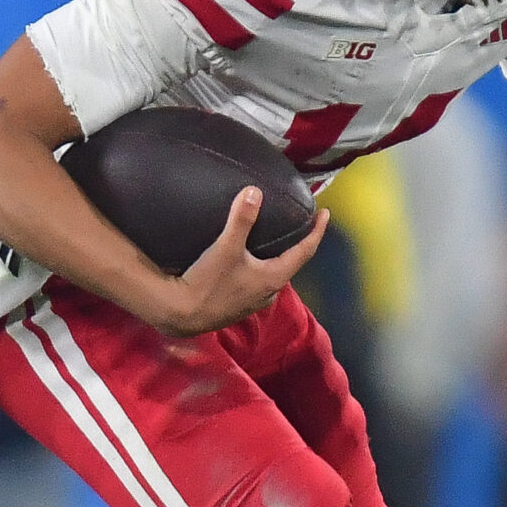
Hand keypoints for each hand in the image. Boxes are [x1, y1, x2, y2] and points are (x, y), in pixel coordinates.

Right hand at [147, 187, 328, 337]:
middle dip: (297, 244)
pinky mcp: (238, 305)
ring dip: (277, 257)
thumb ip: (242, 219)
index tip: (325, 213)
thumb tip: (255, 191)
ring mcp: (254, 302)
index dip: (317, 231)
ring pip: (273, 275)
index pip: (305, 251)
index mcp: (274, 277)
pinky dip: (260, 268)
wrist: (181, 314)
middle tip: (299, 224)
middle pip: (291, 264)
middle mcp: (269, 292)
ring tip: (274, 240)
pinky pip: (258, 282)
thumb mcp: (226, 247)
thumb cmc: (207, 282)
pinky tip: (248, 261)